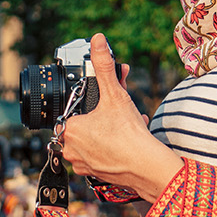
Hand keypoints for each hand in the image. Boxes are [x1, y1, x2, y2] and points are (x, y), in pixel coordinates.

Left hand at [56, 34, 180, 201]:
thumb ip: (104, 66)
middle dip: (103, 115)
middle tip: (118, 112)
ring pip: (93, 139)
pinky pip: (100, 155)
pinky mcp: (95, 175)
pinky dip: (112, 146)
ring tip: (126, 124)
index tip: (105, 103)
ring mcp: (82, 165)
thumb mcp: (115, 94)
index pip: (75, 110)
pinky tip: (127, 139)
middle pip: (86, 123)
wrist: (147, 167)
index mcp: (69, 130)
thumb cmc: (129, 135)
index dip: (92, 104)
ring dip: (108, 130)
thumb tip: (97, 41)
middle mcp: (70, 150)